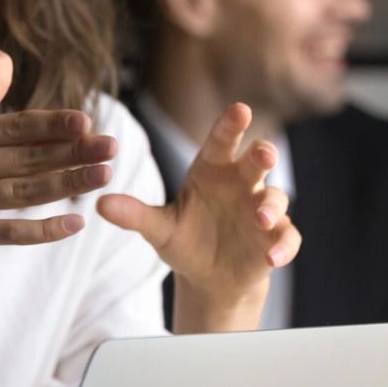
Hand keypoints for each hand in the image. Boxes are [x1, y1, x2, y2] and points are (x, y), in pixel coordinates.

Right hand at [0, 51, 115, 283]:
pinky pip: (10, 230)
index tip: (86, 120)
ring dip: (68, 183)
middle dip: (73, 151)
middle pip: (24, 157)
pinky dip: (44, 229)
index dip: (50, 124)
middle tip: (112, 146)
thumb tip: (4, 57)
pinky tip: (75, 224)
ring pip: (23, 191)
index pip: (10, 127)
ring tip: (104, 176)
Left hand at [95, 103, 299, 330]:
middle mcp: (241, 184)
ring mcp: (262, 210)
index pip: (222, 142)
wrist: (209, 277)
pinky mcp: (275, 239)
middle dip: (263, 154)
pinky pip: (288, 237)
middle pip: (257, 160)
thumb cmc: (186, 240)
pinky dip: (283, 246)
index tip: (240, 109)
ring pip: (276, 198)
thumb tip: (99, 204)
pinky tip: (273, 257)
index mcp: (212, 170)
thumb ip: (135, 214)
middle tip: (263, 154)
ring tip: (260, 218)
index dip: (231, 125)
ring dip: (271, 206)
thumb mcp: (159, 229)